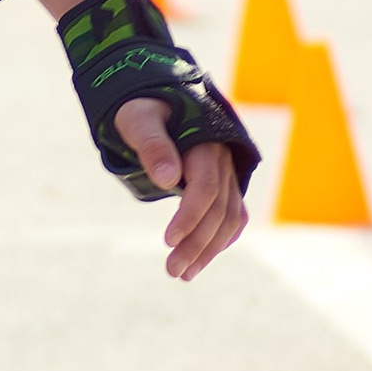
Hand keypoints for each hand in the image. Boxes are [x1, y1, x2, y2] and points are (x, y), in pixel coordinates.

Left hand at [112, 99, 246, 279]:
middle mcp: (223, 160)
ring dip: (209, 249)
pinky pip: (233, 214)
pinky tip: (203, 258)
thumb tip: (168, 178)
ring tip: (183, 274)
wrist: (157, 96)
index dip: (190, 216)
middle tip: (172, 270)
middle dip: (197, 244)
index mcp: (205, 144)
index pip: (206, 188)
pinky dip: (223, 238)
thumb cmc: (143, 106)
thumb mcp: (138, 118)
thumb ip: (152, 144)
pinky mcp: (223, 181)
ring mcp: (227, 172)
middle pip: (219, 210)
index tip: (167, 241)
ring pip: (228, 218)